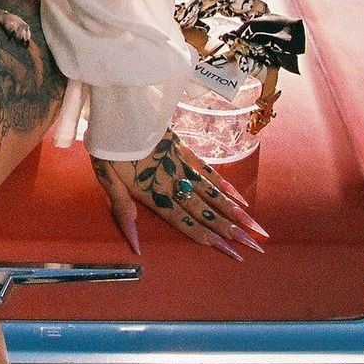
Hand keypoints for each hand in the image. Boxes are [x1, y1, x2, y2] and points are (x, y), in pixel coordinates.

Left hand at [90, 128, 268, 260]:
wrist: (117, 110)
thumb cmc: (109, 148)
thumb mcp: (107, 181)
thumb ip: (124, 212)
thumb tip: (136, 246)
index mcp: (153, 194)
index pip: (185, 222)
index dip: (208, 238)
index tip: (233, 253)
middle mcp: (172, 183)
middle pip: (205, 210)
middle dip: (230, 229)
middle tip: (255, 246)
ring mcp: (180, 165)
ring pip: (211, 192)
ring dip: (233, 210)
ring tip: (254, 226)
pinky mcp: (182, 148)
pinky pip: (207, 169)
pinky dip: (223, 184)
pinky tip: (238, 197)